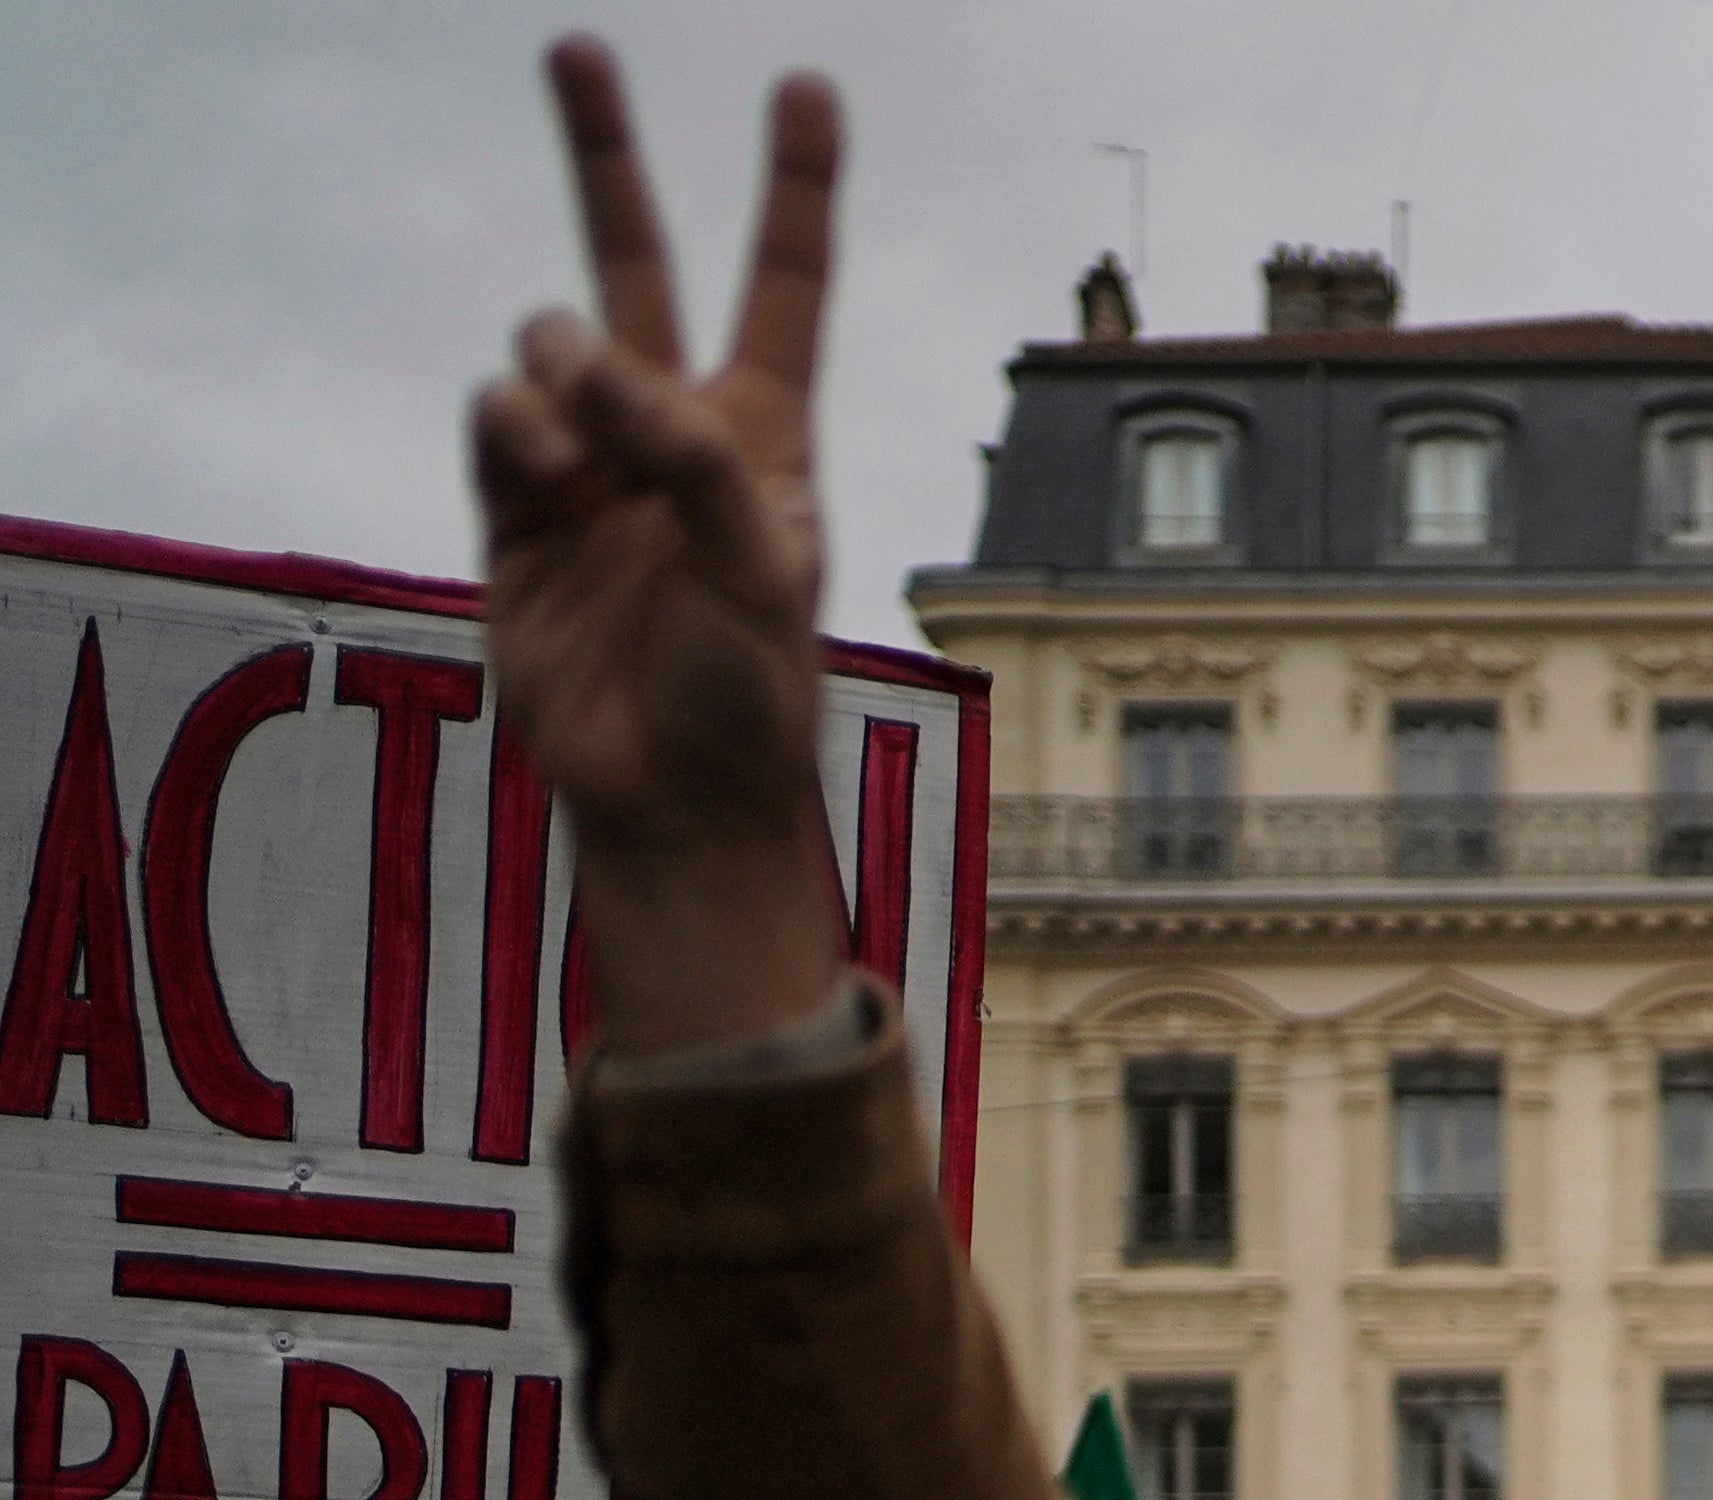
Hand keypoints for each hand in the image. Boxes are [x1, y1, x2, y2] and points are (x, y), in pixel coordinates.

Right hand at [466, 42, 849, 1055]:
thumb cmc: (745, 694)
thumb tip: (598, 367)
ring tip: (588, 454)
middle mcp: (675, 430)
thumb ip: (692, 457)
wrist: (667, 800)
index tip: (805, 85)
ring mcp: (588, 463)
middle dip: (603, 155)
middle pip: (634, 261)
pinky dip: (512, 431)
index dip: (795, 186)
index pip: (785, 284)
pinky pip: (494, 416)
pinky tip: (542, 477)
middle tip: (577, 47)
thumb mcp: (759, 570)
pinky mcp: (514, 508)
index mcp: (767, 435)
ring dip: (562, 371)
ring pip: (548, 343)